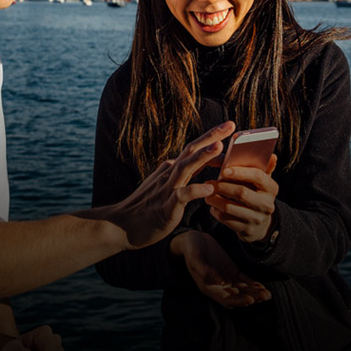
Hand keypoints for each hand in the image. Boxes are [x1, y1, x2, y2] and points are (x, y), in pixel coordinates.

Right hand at [111, 122, 233, 249]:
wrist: (121, 226)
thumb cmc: (144, 209)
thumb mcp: (163, 186)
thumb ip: (179, 175)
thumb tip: (193, 162)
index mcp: (170, 170)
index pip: (193, 150)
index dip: (210, 137)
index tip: (229, 127)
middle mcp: (168, 175)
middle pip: (191, 151)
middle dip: (211, 137)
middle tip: (230, 125)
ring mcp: (166, 189)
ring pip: (185, 168)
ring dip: (202, 156)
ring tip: (219, 145)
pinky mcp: (166, 207)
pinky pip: (181, 196)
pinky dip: (195, 190)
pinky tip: (209, 188)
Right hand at [172, 231, 270, 308]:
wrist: (193, 239)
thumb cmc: (191, 248)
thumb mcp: (194, 257)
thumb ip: (204, 270)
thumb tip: (220, 282)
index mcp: (208, 287)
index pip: (226, 299)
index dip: (238, 301)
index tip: (250, 299)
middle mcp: (218, 287)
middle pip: (237, 297)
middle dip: (251, 298)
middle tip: (264, 297)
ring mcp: (226, 279)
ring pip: (243, 290)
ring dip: (255, 293)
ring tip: (267, 294)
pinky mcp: (232, 271)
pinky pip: (244, 280)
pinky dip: (253, 284)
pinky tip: (262, 287)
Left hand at [207, 153, 278, 242]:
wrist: (260, 224)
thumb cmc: (257, 195)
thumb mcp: (263, 182)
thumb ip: (263, 168)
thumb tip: (272, 156)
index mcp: (272, 188)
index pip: (257, 176)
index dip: (240, 172)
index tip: (224, 170)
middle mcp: (267, 204)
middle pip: (242, 192)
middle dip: (222, 186)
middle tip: (209, 181)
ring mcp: (256, 218)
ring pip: (230, 207)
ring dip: (215, 199)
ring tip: (207, 193)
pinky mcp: (246, 230)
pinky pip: (226, 219)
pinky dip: (216, 211)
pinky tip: (212, 205)